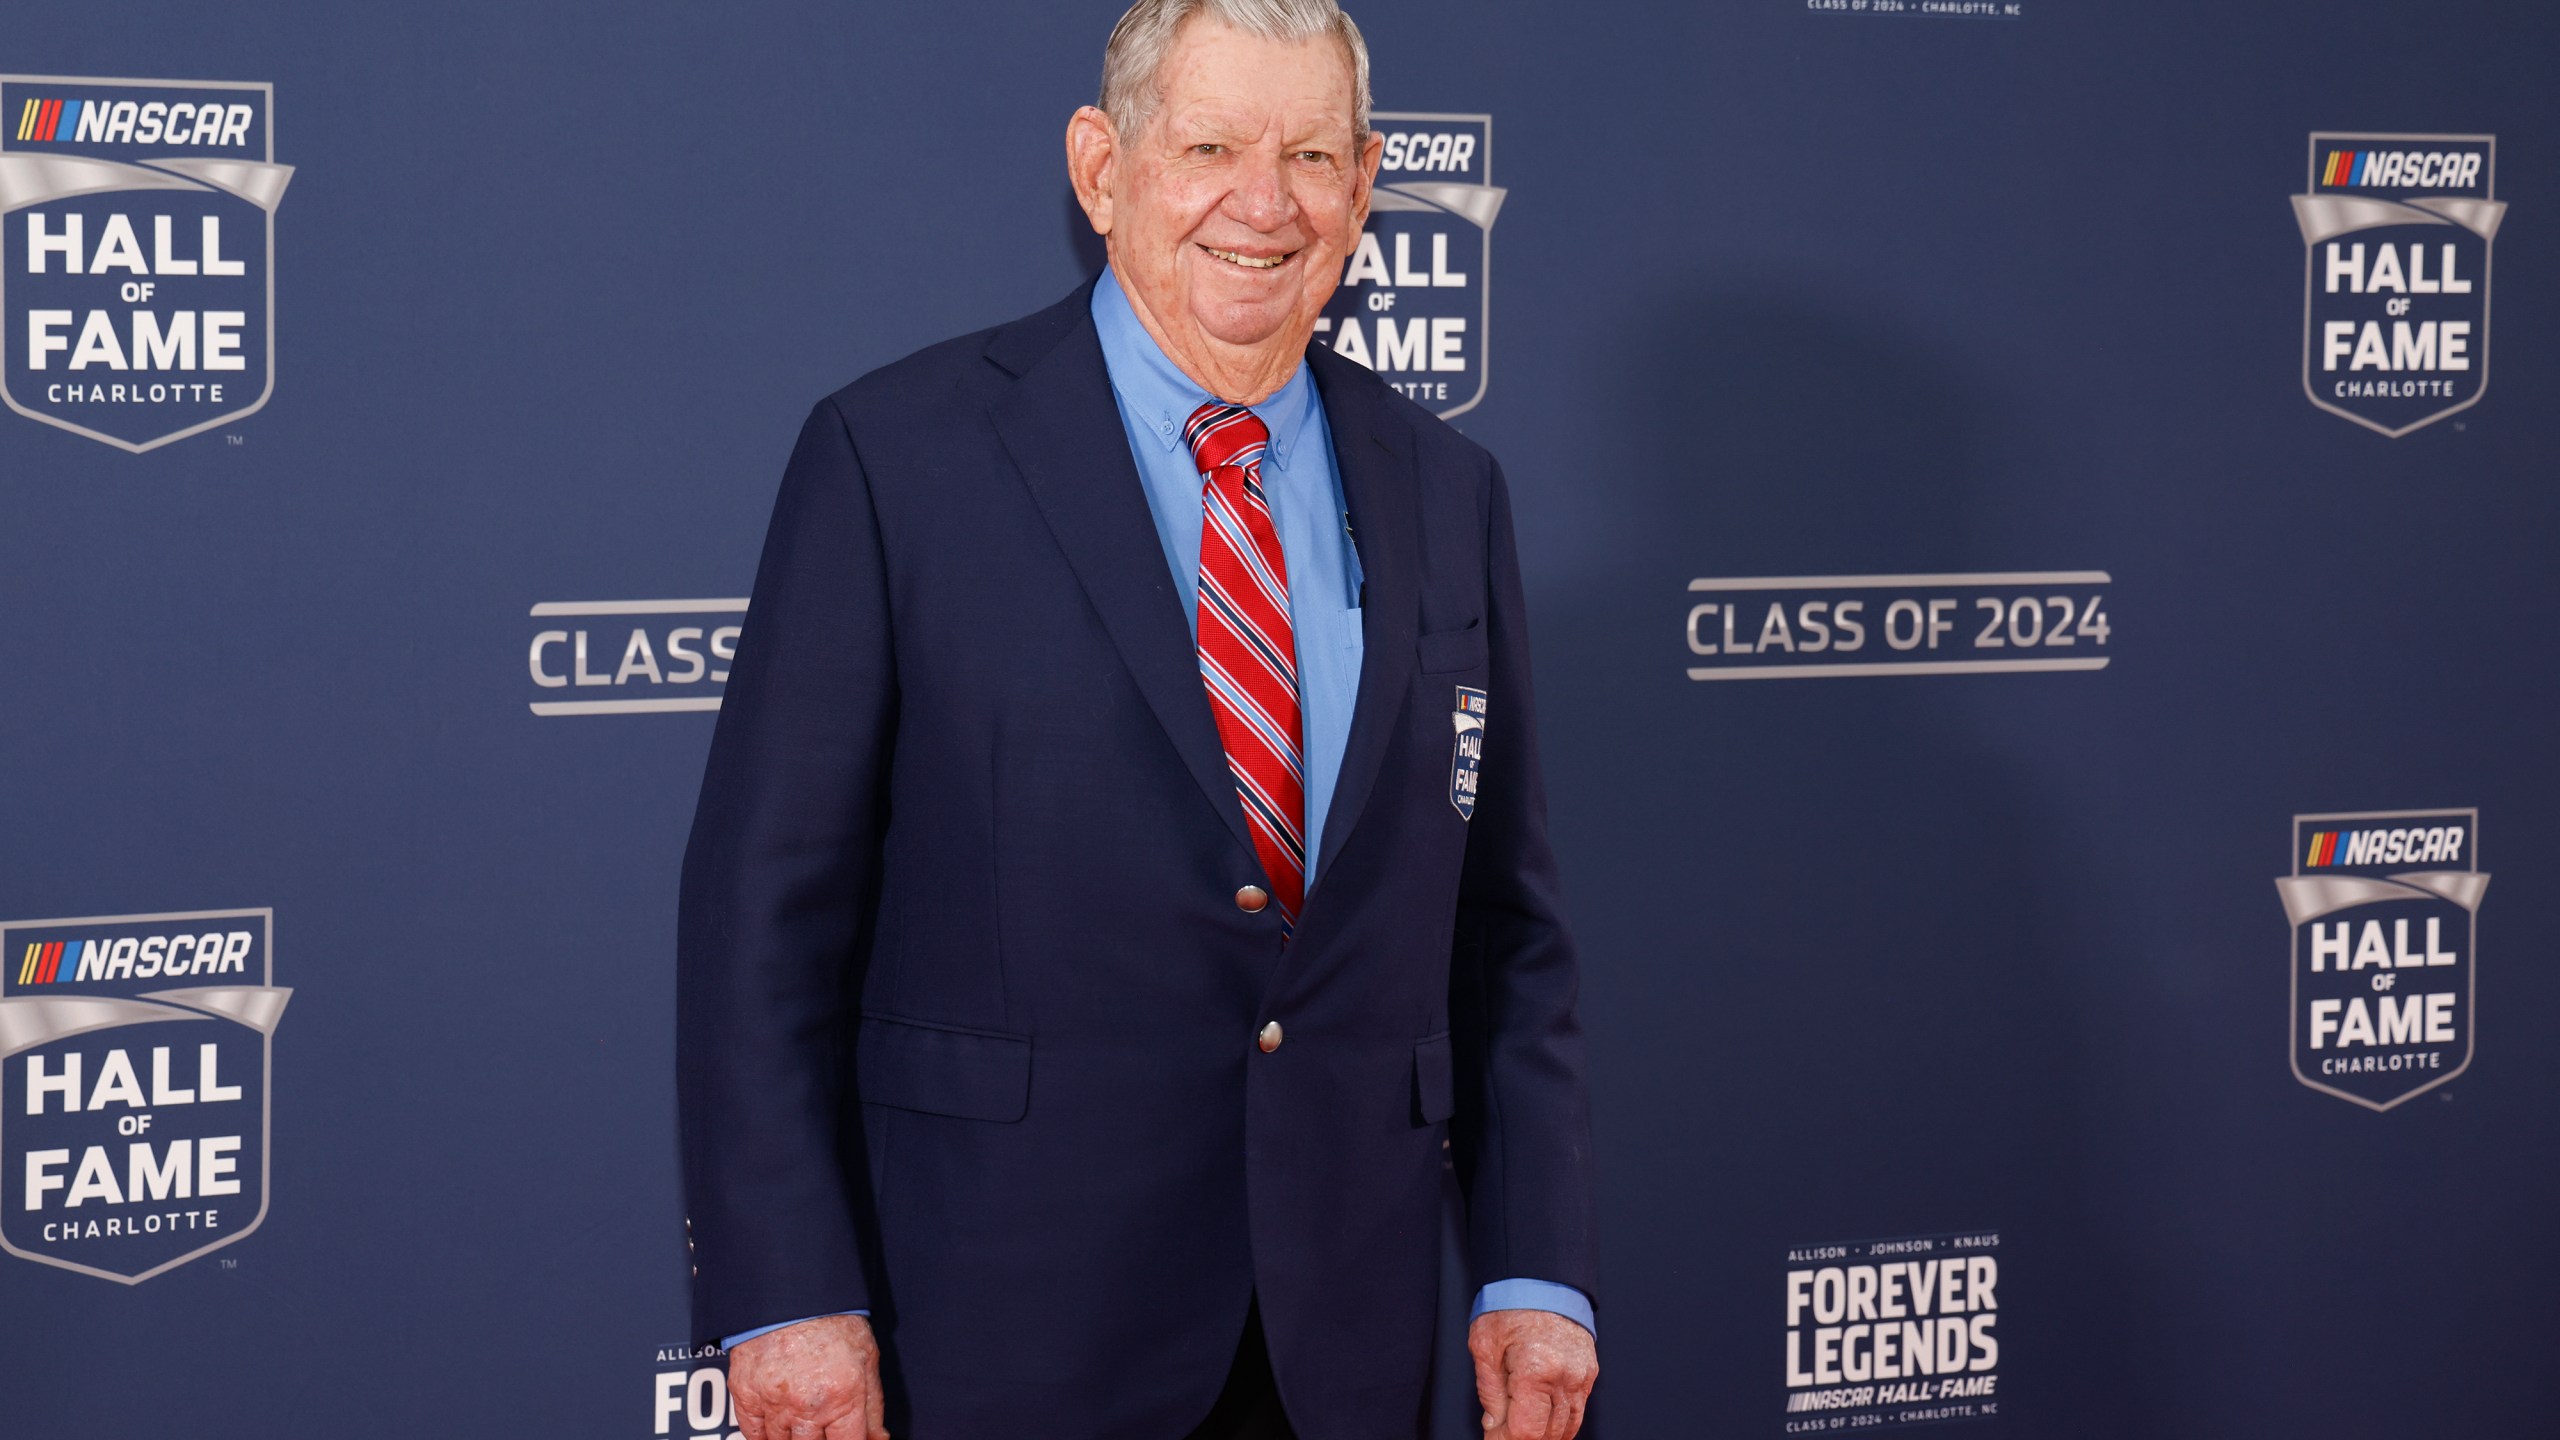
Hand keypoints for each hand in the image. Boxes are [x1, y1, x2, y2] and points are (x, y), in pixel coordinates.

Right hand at [728, 1314, 888, 1439]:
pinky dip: (765, 1437)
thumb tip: (877, 1438)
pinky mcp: (746, 1395)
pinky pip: (753, 1434)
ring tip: (802, 1419)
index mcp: (841, 1397)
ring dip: (794, 1437)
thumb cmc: (833, 1320)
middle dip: (820, 1439)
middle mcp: (806, 1406)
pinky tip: (776, 1427)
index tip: (845, 1436)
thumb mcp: (867, 1360)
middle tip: (822, 1423)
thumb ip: (872, 1407)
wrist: (791, 1292)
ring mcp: (773, 1403)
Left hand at [1469, 1309, 1595, 1439]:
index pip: (1526, 1431)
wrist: (1540, 1278)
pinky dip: (1560, 1422)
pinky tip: (1543, 1421)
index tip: (1492, 1438)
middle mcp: (1565, 1377)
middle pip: (1548, 1434)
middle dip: (1522, 1438)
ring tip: (1520, 1428)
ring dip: (1543, 1435)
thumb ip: (1489, 1392)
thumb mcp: (1484, 1346)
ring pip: (1567, 1427)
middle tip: (1501, 1433)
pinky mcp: (1588, 1373)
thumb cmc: (1511, 1304)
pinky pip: (1577, 1411)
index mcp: (1537, 1370)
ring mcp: (1581, 1376)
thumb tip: (1494, 1424)